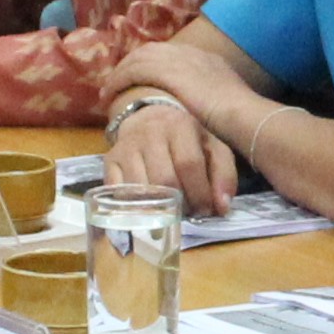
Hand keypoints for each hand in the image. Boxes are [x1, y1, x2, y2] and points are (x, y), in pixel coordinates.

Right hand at [106, 89, 240, 215]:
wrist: (148, 117)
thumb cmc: (186, 138)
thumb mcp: (212, 147)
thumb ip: (223, 174)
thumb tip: (222, 207)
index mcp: (180, 126)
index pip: (189, 164)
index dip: (199, 193)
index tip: (205, 211)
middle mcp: (150, 133)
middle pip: (164, 180)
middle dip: (179, 204)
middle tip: (186, 214)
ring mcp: (126, 147)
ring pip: (140, 189)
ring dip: (156, 209)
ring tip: (168, 215)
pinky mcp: (109, 160)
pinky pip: (118, 191)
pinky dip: (131, 207)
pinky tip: (145, 212)